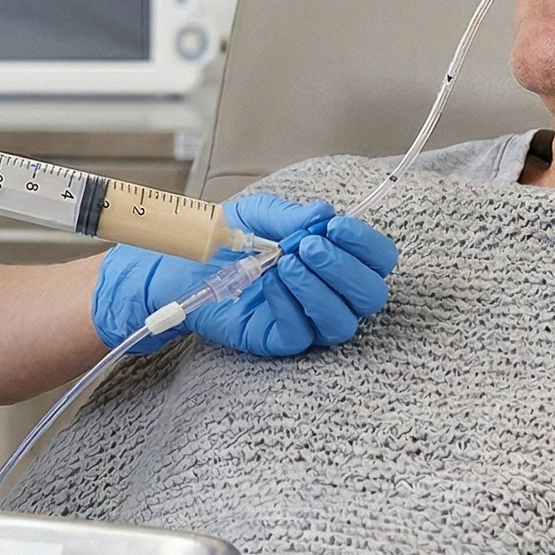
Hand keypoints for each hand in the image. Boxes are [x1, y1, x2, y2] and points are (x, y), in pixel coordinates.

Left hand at [91, 196, 399, 356]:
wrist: (178, 264)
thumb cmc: (223, 238)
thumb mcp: (256, 214)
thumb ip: (290, 216)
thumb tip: (324, 215)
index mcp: (333, 257)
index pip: (376, 259)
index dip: (366, 244)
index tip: (336, 225)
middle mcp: (328, 291)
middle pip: (370, 294)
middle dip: (344, 267)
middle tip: (308, 246)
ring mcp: (307, 319)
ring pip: (343, 321)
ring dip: (320, 288)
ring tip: (285, 263)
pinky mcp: (280, 340)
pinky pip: (303, 334)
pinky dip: (291, 305)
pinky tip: (269, 283)